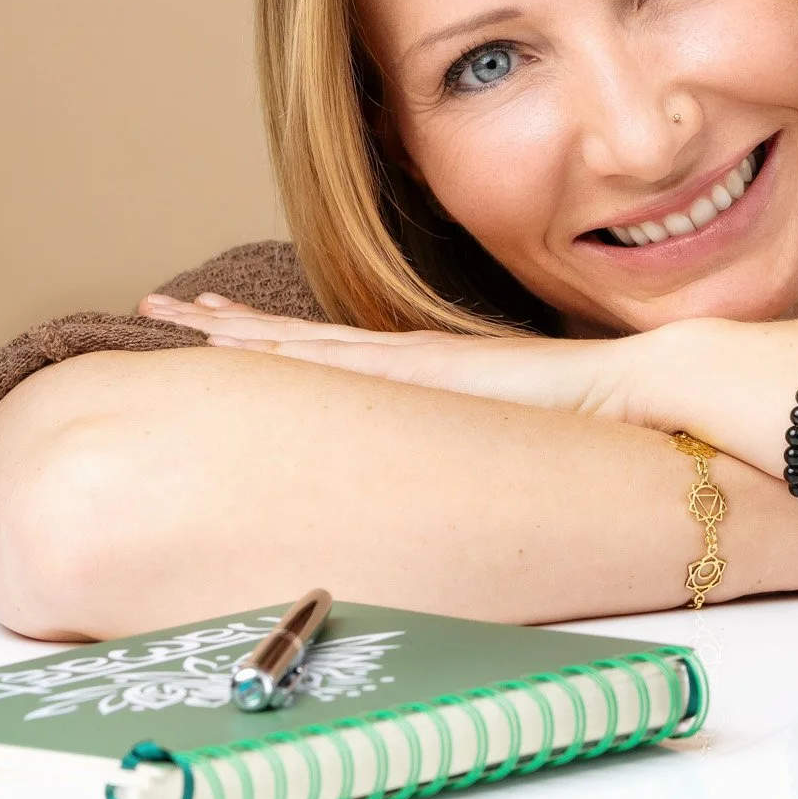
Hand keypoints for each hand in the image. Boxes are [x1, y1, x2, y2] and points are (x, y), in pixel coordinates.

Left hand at [138, 292, 647, 422]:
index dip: (269, 336)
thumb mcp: (510, 445)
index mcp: (426, 375)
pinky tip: (229, 346)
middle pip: (295, 336)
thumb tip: (455, 494)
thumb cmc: (591, 422)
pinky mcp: (422, 373)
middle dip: (226, 323)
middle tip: (159, 303)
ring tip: (170, 311)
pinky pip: (329, 363)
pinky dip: (274, 351)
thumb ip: (475, 456)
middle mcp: (407, 359)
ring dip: (231, 329)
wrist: (638, 389)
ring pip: (297, 340)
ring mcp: (411, 361)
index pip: (330, 353)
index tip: (216, 323)